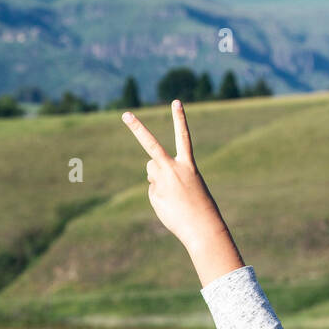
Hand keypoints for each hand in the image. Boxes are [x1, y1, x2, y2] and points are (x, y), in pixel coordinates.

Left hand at [121, 100, 242, 284]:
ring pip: (151, 171)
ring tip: (174, 193)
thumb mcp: (188, 184)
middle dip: (137, 128)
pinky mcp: (154, 194)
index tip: (176, 101)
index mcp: (188, 165)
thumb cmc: (200, 205)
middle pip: (151, 146)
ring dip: (157, 177)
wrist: (202, 227)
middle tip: (126, 114)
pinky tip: (171, 205)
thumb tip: (151, 173)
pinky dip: (160, 196)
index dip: (180, 118)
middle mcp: (173, 169)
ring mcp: (161, 182)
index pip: (183, 136)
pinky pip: (153, 190)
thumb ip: (168, 173)